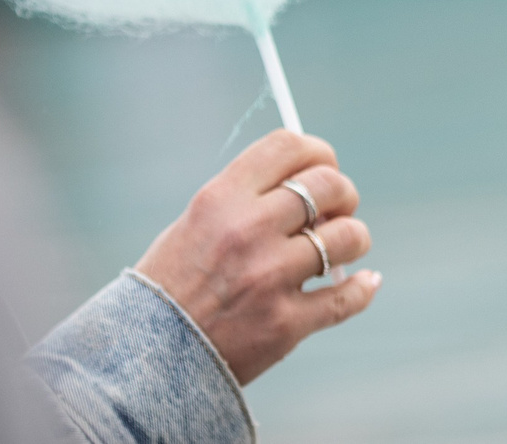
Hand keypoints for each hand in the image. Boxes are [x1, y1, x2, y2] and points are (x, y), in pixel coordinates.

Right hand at [134, 129, 379, 383]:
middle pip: (328, 186)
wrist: (142, 359)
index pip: (288, 147)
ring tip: (343, 248)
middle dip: (344, 194)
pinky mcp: (285, 323)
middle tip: (339, 210)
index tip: (325, 165)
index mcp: (221, 199)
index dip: (318, 151)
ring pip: (348, 237)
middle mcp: (248, 231)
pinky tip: (364, 282)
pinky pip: (347, 297)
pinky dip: (362, 288)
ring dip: (354, 239)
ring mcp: (269, 277)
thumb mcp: (194, 224)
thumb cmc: (170, 286)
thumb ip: (246, 199)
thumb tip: (308, 182)